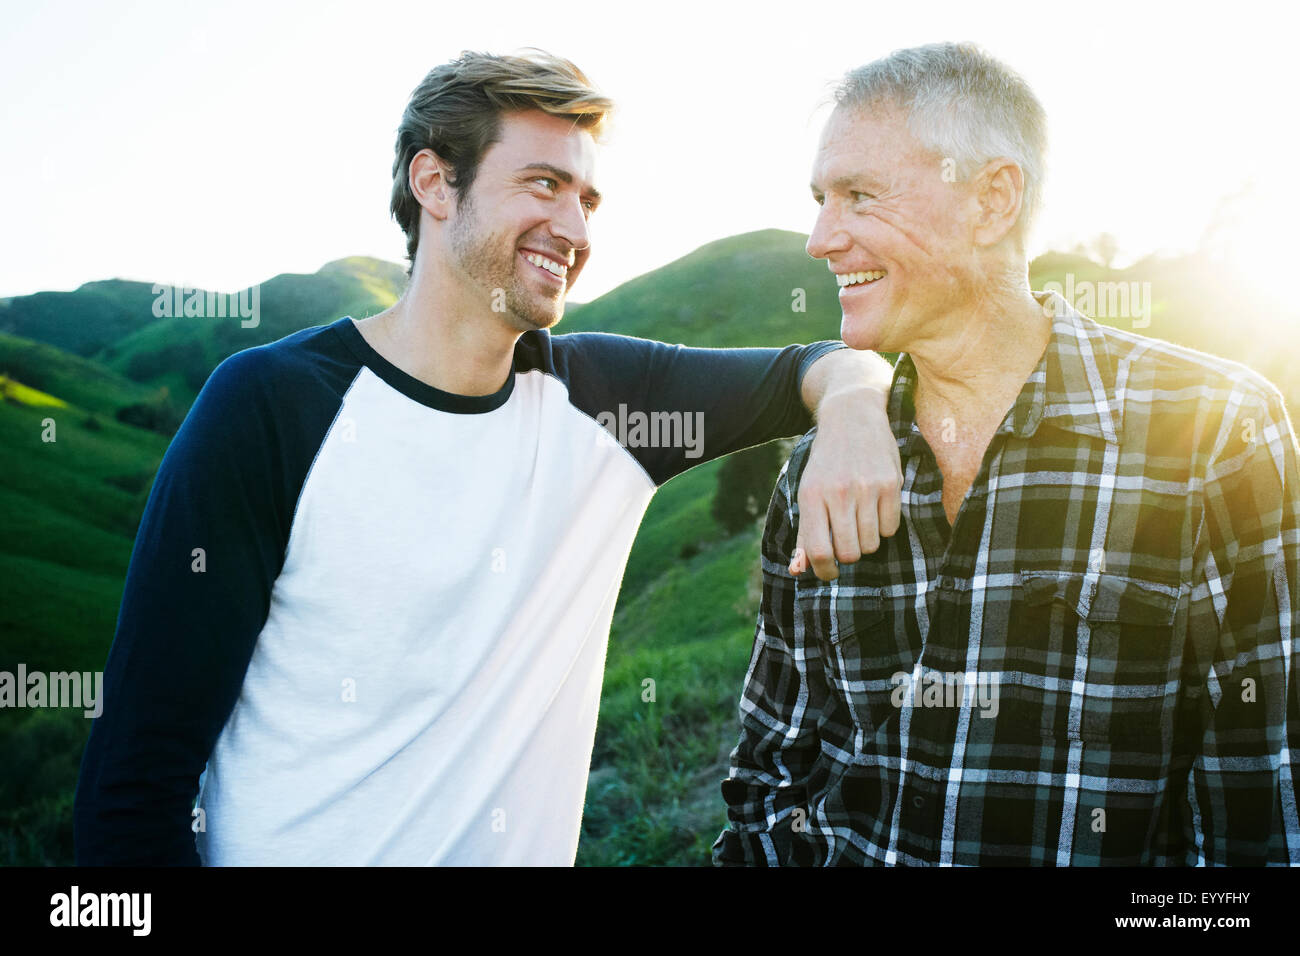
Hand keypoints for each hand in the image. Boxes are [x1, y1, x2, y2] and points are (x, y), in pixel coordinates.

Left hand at [789, 387, 901, 579]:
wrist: (852, 416)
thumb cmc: (826, 462)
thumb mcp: (808, 491)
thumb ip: (805, 533)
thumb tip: (798, 571)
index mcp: (811, 496)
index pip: (818, 551)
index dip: (824, 571)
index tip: (829, 572)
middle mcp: (838, 493)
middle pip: (849, 553)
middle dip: (848, 555)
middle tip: (846, 539)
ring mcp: (866, 488)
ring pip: (871, 544)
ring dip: (866, 540)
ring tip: (860, 519)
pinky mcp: (890, 484)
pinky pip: (891, 529)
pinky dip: (883, 527)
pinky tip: (876, 508)